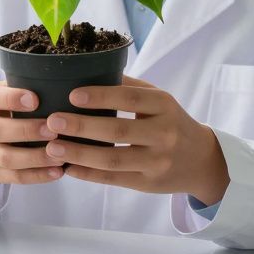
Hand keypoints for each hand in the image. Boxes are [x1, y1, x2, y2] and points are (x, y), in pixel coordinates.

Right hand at [0, 81, 63, 192]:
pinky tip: (58, 171)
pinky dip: (37, 176)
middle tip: (53, 129)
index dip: (11, 99)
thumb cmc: (6, 104)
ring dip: (35, 157)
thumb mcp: (8, 89)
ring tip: (61, 154)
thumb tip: (60, 82)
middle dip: (26, 131)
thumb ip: (25, 85)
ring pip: (5, 159)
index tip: (35, 100)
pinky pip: (13, 178)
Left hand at [45, 76, 228, 204]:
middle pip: (118, 131)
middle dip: (82, 126)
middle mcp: (163, 134)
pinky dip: (88, 174)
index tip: (72, 94)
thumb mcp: (159, 99)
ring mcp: (156, 161)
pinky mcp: (148, 183)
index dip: (100, 97)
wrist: (200, 159)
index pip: (129, 98)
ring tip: (53, 148)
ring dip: (80, 154)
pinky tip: (68, 168)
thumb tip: (89, 69)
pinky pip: (114, 179)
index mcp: (164, 105)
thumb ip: (129, 86)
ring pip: (113, 159)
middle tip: (53, 121)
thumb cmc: (170, 121)